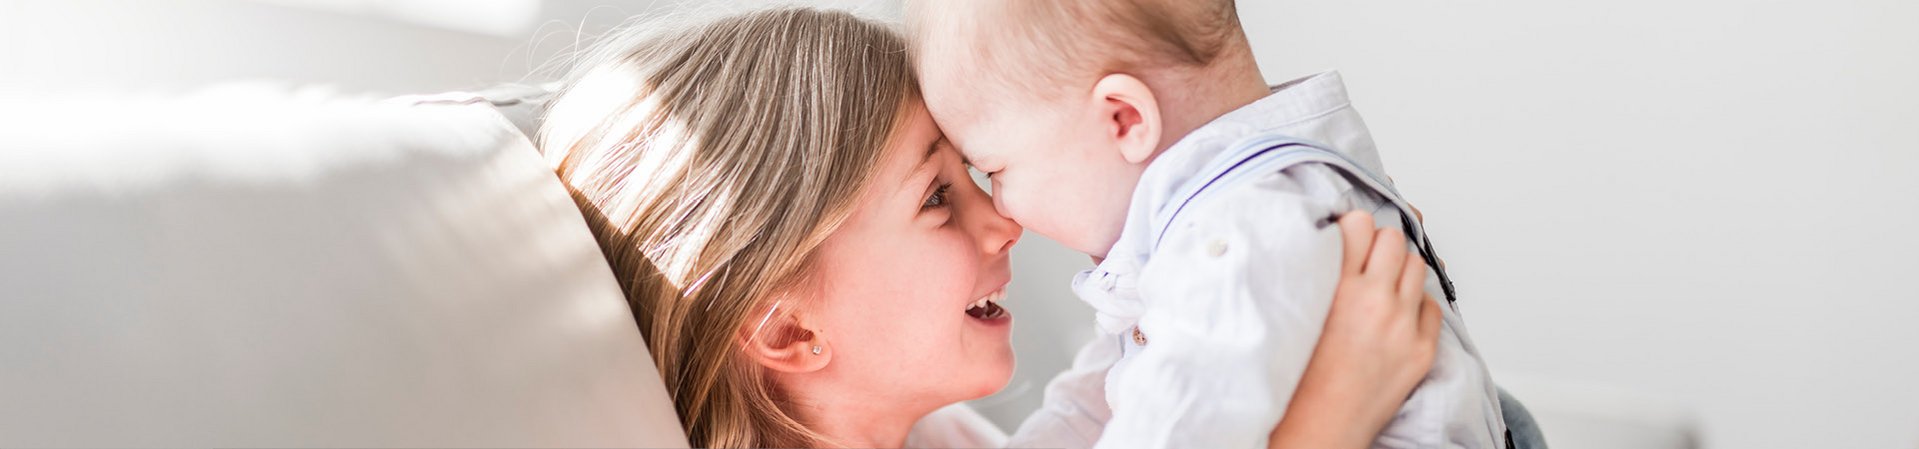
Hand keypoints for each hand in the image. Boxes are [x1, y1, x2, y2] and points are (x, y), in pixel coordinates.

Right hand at [1268, 210, 1442, 448]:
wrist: (1319, 427)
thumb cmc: (1299, 378)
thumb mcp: (1299, 311)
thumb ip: (1321, 275)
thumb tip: (1338, 241)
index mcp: (1337, 288)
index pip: (1359, 224)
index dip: (1353, 229)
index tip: (1348, 238)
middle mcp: (1374, 301)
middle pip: (1393, 240)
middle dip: (1379, 247)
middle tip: (1366, 263)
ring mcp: (1402, 325)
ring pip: (1416, 267)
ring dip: (1400, 272)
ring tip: (1382, 289)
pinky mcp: (1421, 350)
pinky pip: (1433, 306)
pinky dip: (1417, 305)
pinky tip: (1396, 317)